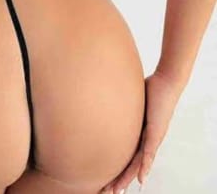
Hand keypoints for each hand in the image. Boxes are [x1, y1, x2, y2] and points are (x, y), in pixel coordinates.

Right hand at [100, 70, 182, 193]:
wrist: (166, 82)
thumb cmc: (148, 88)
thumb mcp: (129, 100)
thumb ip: (117, 104)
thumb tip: (99, 98)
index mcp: (137, 134)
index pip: (124, 155)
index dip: (115, 168)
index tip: (105, 179)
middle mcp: (145, 139)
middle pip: (130, 164)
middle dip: (119, 178)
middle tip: (108, 191)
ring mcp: (152, 137)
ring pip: (138, 163)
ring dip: (129, 176)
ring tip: (120, 189)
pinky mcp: (156, 132)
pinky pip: (149, 151)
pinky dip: (145, 165)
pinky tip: (141, 176)